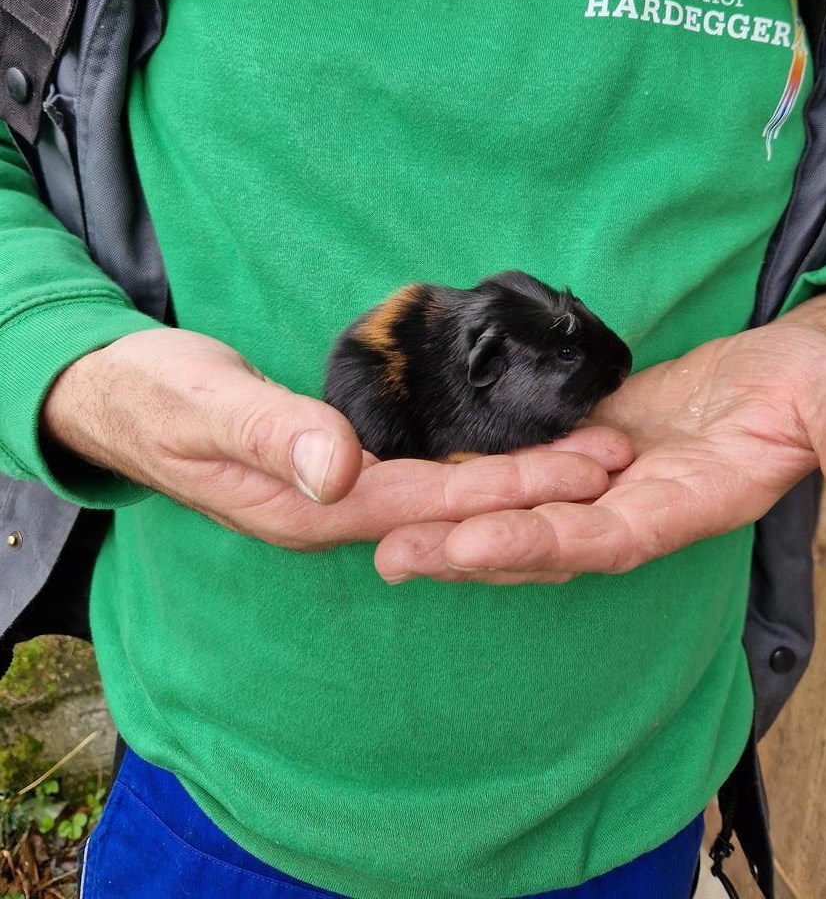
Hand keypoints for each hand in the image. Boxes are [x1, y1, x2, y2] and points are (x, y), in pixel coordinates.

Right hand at [39, 328, 632, 550]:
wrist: (121, 398)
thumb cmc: (158, 396)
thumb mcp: (203, 405)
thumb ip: (269, 434)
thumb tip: (339, 471)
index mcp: (314, 508)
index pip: (434, 498)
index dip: (512, 484)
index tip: (584, 469)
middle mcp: (338, 513)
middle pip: (457, 505)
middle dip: (540, 486)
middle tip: (620, 455)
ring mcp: (341, 496)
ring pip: (448, 493)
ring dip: (521, 476)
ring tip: (592, 452)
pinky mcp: (342, 472)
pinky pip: (425, 472)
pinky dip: (479, 460)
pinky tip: (517, 444)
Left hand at [374, 283, 825, 583]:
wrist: (796, 366)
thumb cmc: (821, 381)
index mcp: (689, 503)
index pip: (605, 539)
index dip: (539, 546)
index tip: (467, 549)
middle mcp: (638, 503)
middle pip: (544, 538)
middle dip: (468, 549)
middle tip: (386, 551)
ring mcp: (610, 476)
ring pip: (525, 508)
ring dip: (458, 518)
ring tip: (381, 523)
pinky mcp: (590, 441)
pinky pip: (527, 465)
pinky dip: (478, 474)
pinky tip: (424, 472)